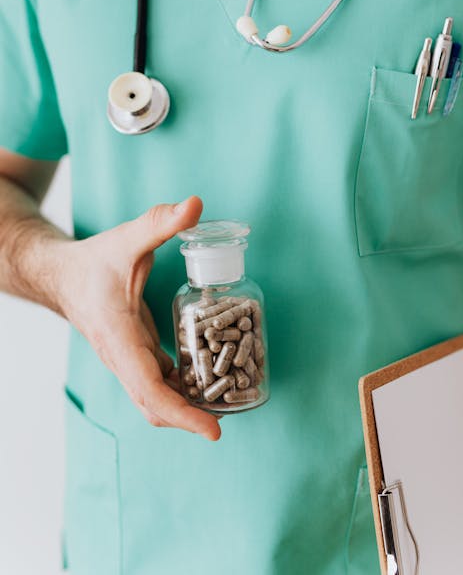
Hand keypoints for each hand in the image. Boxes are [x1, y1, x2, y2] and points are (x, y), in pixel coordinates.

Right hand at [59, 196, 220, 440]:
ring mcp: (126, 359)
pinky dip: (181, 388)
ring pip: (155, 398)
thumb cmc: (93, 261)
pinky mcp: (134, 354)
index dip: (183, 414)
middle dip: (189, 419)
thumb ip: (159, 222)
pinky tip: (206, 378)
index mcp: (118, 338)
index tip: (214, 429)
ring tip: (226, 402)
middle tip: (228, 421)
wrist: (62, 275)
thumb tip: (196, 204)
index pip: (149, 389)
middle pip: (154, 405)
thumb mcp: (126, 239)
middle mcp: (121, 357)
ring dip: (187, 406)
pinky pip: (157, 381)